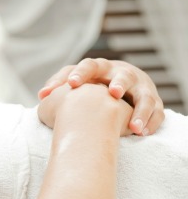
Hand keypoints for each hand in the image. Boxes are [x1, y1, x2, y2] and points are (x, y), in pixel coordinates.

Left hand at [37, 58, 164, 135]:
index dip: (81, 73)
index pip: (90, 66)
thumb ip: (59, 85)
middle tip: (113, 93)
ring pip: (145, 96)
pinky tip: (143, 133)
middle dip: (119, 83)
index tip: (72, 84)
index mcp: (101, 68)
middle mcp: (122, 74)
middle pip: (123, 75)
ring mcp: (141, 88)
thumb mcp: (77, 81)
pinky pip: (157, 112)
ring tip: (134, 126)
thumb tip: (42, 96)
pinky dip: (151, 122)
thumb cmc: (91, 84)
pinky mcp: (153, 102)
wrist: (120, 85)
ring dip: (141, 110)